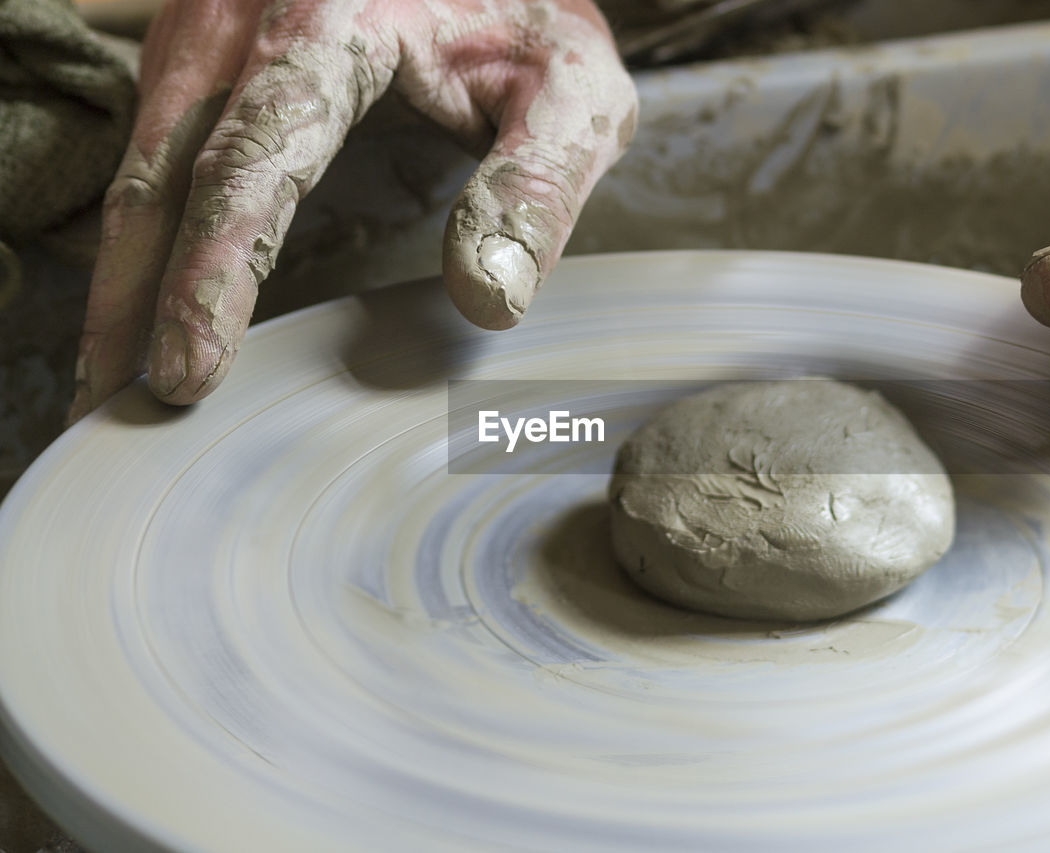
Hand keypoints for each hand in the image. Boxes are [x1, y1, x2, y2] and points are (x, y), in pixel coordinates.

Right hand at [70, 0, 636, 419]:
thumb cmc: (533, 19)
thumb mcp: (573, 93)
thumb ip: (535, 188)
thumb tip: (487, 300)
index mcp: (336, 16)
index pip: (252, 157)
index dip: (212, 271)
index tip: (190, 369)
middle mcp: (248, 12)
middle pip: (163, 169)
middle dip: (131, 298)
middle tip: (115, 408)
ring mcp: (217, 27)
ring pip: (139, 160)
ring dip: (120, 275)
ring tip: (111, 378)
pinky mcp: (211, 52)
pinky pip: (153, 144)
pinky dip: (143, 233)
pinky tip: (141, 299)